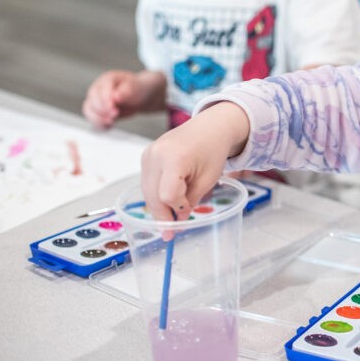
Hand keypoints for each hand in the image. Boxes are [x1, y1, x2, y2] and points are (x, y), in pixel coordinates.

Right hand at [82, 70, 164, 127]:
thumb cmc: (138, 89)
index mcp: (107, 79)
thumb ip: (126, 91)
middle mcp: (97, 89)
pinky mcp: (96, 111)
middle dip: (103, 110)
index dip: (106, 101)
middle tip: (115, 115)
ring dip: (98, 119)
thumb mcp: (137, 88)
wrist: (139, 96)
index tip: (114, 110)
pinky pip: (92, 119)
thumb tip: (115, 97)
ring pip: (89, 110)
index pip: (102, 90)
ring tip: (111, 123)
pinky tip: (109, 126)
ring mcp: (95, 100)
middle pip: (93, 101)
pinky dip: (99, 124)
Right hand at [140, 101, 250, 221]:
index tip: (186, 214)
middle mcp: (156, 155)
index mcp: (175, 158)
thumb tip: (178, 218)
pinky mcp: (145, 156)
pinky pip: (147, 182)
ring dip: (158, 207)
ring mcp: (148, 154)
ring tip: (172, 217)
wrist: (210, 126)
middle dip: (162, 216)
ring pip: (147, 192)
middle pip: (153, 196)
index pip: (167, 195)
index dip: (176, 208)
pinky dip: (156, 194)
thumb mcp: (209, 178)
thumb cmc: (213, 150)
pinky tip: (168, 200)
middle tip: (171, 233)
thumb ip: (192, 199)